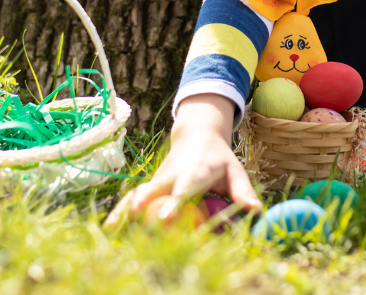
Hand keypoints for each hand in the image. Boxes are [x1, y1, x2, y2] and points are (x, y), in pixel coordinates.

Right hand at [104, 94, 261, 229]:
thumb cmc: (219, 159)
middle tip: (138, 219)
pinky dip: (122, 212)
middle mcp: (173, 174)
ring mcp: (158, 180)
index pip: (189, 182)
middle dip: (148, 203)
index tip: (172, 208)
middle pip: (159, 188)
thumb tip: (255, 211)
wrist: (196, 136)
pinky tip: (110, 228)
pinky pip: (133, 200)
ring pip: (140, 193)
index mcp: (197, 168)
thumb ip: (243, 192)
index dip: (180, 195)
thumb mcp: (235, 170)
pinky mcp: (150, 188)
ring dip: (128, 209)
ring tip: (114, 227)